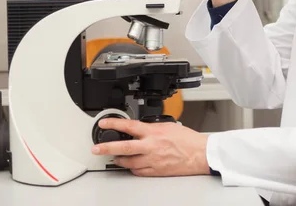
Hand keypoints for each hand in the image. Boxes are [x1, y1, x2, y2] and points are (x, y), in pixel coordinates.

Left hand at [91, 119, 209, 176]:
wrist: (199, 154)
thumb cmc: (188, 140)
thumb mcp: (169, 126)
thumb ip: (152, 127)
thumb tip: (141, 128)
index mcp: (154, 132)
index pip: (129, 126)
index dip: (114, 124)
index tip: (103, 123)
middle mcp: (150, 146)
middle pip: (123, 147)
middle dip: (107, 147)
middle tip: (96, 149)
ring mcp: (152, 160)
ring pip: (128, 162)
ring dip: (119, 160)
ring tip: (115, 157)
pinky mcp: (155, 171)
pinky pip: (138, 171)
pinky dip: (133, 168)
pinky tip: (132, 165)